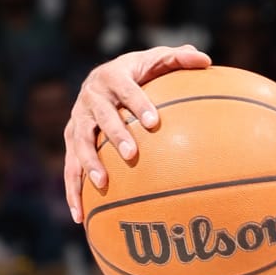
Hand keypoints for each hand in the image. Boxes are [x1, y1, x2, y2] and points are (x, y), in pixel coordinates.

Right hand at [64, 46, 211, 219]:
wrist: (104, 79)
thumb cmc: (140, 72)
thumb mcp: (157, 61)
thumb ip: (179, 59)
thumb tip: (205, 59)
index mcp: (112, 77)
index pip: (125, 89)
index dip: (138, 103)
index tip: (153, 122)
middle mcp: (90, 97)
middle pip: (101, 117)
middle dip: (115, 135)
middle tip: (132, 154)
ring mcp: (78, 120)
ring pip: (81, 142)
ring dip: (89, 163)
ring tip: (102, 183)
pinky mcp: (72, 139)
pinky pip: (70, 167)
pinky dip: (73, 190)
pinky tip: (79, 215)